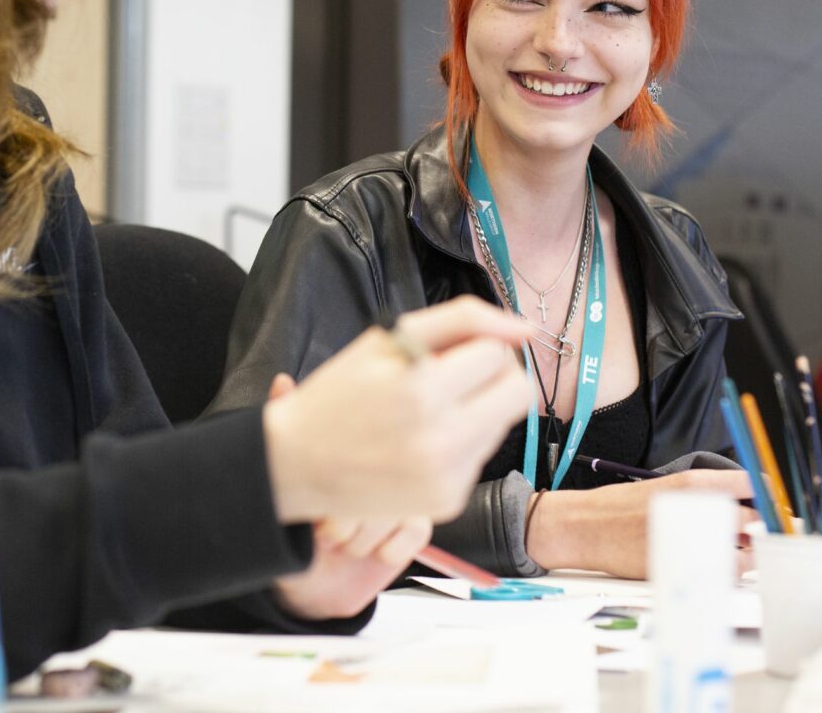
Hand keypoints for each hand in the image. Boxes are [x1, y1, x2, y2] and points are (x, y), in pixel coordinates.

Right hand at [263, 296, 532, 522]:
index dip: (472, 347)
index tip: (443, 355)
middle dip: (493, 377)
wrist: (296, 465)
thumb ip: (460, 319)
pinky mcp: (447, 502)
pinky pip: (479, 458)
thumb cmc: (339, 394)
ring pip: (502, 425)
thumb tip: (525, 328)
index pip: (496, 354)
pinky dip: (459, 444)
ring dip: (477, 410)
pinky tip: (421, 442)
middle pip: (517, 393)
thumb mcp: (385, 338)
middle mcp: (440, 439)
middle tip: (454, 377)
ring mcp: (446, 477)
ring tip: (429, 411)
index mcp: (421, 389)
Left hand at [264, 373, 432, 619]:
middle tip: (324, 527)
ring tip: (342, 540)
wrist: (311, 583)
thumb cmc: (298, 526)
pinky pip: (414, 529)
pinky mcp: (418, 525)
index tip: (318, 505)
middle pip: (379, 480)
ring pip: (397, 507)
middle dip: (345, 514)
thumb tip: (281, 381)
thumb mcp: (283, 478)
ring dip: (362, 536)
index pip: (361, 440)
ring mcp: (403, 495)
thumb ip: (283, 431)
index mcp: (353, 448)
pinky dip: (386, 548)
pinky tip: (369, 549)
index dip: (336, 481)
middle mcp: (380, 467)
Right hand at [524, 469, 756, 577]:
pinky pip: (723, 576)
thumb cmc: (621, 507)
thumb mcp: (665, 487)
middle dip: (758, 531)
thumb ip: (705, 496)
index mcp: (695, 484)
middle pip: (754, 522)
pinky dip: (726, 575)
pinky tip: (713, 568)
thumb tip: (743, 509)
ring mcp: (693, 541)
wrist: (584, 527)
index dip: (769, 498)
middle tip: (752, 536)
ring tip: (730, 553)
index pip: (753, 486)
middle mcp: (698, 510)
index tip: (773, 507)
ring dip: (746, 556)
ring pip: (745, 554)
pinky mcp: (684, 569)